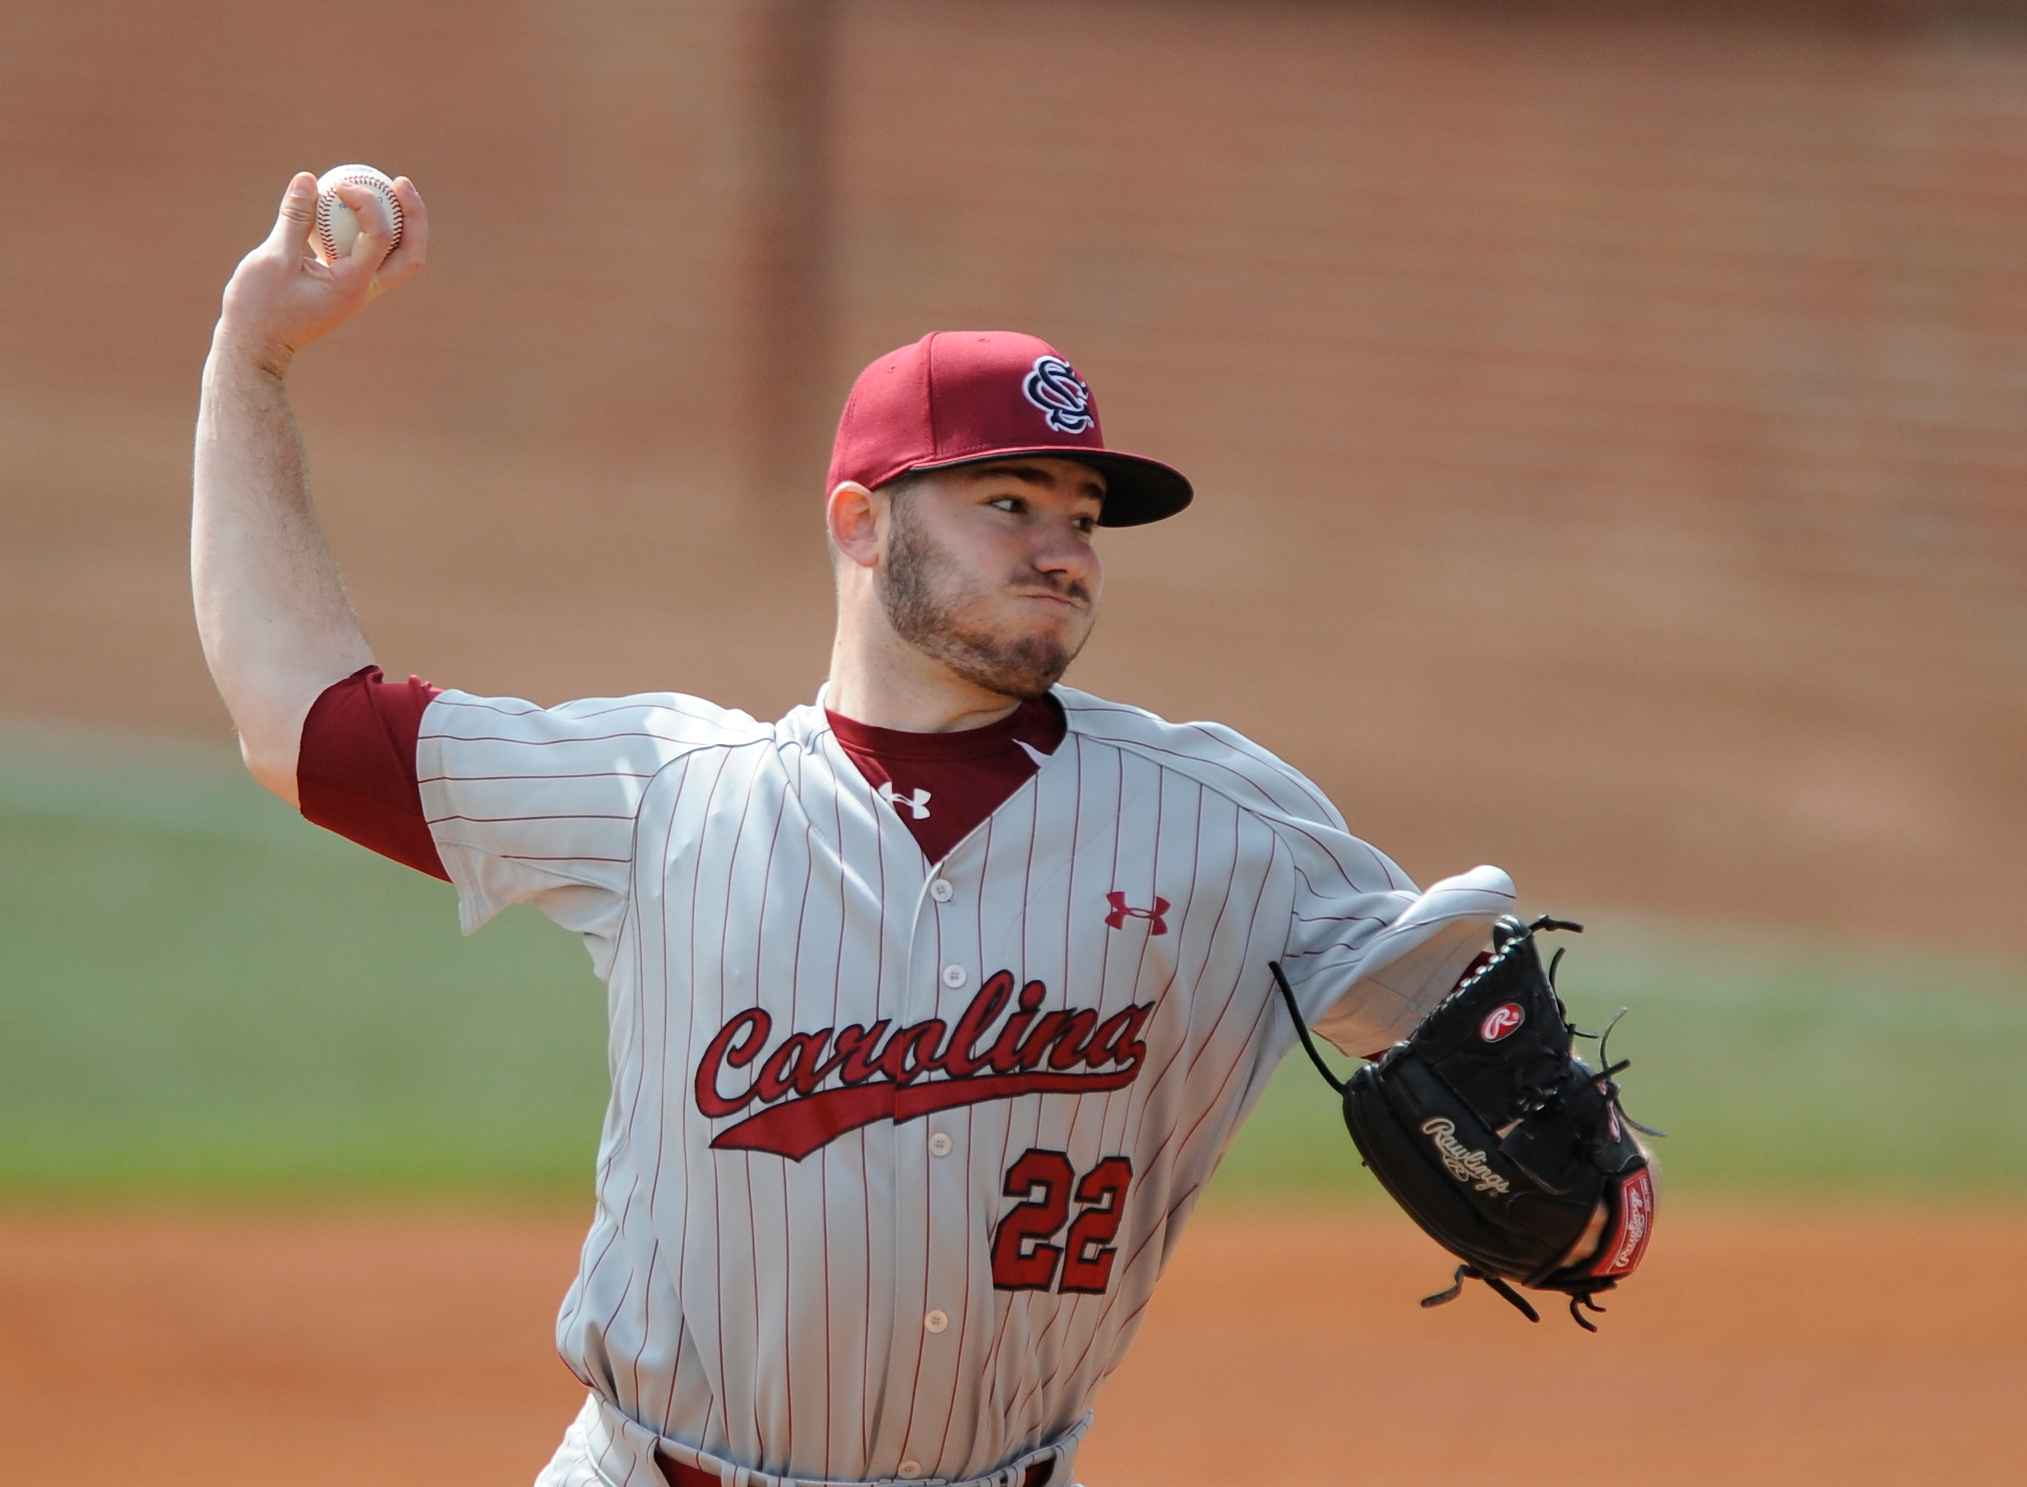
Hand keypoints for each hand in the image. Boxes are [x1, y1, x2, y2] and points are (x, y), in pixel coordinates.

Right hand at [214, 171, 428, 374]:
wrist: (254, 348)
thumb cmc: (258, 309)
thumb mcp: (272, 259)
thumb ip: (294, 219)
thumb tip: (309, 178)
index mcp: (352, 286)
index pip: (381, 237)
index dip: (368, 203)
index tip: (339, 186)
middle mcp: (365, 291)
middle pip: (411, 254)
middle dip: (413, 216)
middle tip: (400, 181)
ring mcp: (359, 292)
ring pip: (398, 257)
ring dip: (400, 223)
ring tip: (388, 187)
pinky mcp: (347, 288)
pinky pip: (371, 255)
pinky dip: (370, 230)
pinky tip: (351, 205)